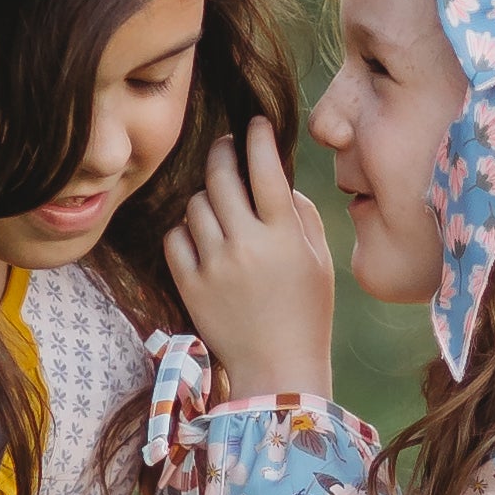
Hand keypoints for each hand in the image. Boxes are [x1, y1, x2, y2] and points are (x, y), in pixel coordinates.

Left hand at [163, 118, 335, 407]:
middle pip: (221, 175)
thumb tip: (277, 179)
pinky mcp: (190, 284)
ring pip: (195, 204)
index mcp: (284, 235)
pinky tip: (199, 235)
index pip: (265, 168)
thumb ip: (301, 214)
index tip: (254, 125)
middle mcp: (247, 244)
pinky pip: (175, 237)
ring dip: (206, 196)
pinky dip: (185, 231)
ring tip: (218, 202)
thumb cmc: (306, 312)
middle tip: (225, 147)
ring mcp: (215, 264)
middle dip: (223, 152)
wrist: (277, 369)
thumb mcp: (319, 260)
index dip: (258, 137)